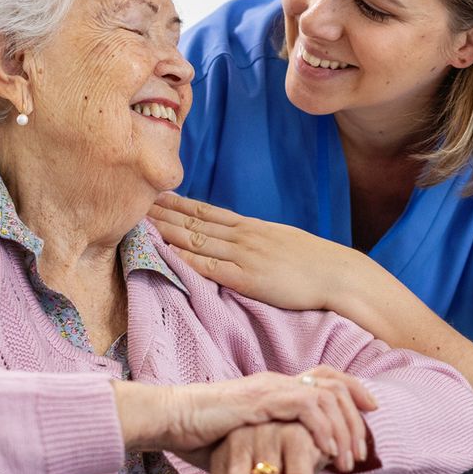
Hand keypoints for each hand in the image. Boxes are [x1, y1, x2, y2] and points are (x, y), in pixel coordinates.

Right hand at [117, 367, 375, 469]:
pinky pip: (306, 406)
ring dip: (343, 429)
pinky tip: (328, 451)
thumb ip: (272, 446)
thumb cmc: (201, 435)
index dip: (354, 391)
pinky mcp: (261, 399)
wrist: (170, 420)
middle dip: (356, 420)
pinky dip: (323, 428)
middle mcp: (278, 382)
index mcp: (277, 388)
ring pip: (326, 397)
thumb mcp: (247, 441)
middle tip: (362, 455)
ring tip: (348, 460)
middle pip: (335, 386)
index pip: (327, 378)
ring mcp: (270, 387)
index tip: (372, 412)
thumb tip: (295, 468)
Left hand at [148, 193, 370, 312]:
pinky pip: (211, 267)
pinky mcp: (248, 278)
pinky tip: (168, 253)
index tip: (154, 195)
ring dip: (167, 231)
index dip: (177, 203)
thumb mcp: (280, 241)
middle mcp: (243, 236)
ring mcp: (244, 256)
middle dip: (162, 213)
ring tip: (140, 223)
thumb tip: (238, 239)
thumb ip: (255, 239)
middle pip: (194, 222)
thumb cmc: (313, 262)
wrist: (338, 274)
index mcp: (250, 227)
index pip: (206, 211)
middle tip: (134, 201)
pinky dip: (187, 259)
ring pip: (197, 240)